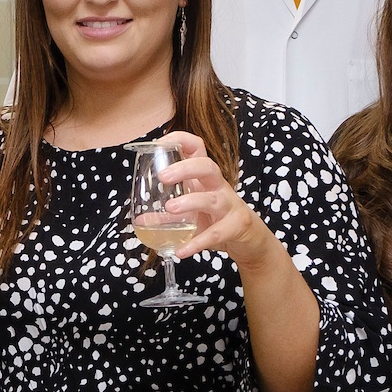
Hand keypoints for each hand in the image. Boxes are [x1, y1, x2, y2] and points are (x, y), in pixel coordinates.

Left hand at [154, 130, 276, 268]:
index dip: (180, 140)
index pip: (197, 148)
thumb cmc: (218, 218)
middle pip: (207, 166)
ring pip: (212, 198)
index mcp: (204, 178)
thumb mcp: (192, 212)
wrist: (250, 240)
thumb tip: (141, 220)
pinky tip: (182, 250)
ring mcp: (229, 206)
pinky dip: (197, 243)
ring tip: (170, 208)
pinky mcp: (235, 226)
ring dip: (190, 202)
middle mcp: (218, 187)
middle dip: (185, 168)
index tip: (159, 144)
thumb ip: (167, 215)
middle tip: (163, 177)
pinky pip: (215, 234)